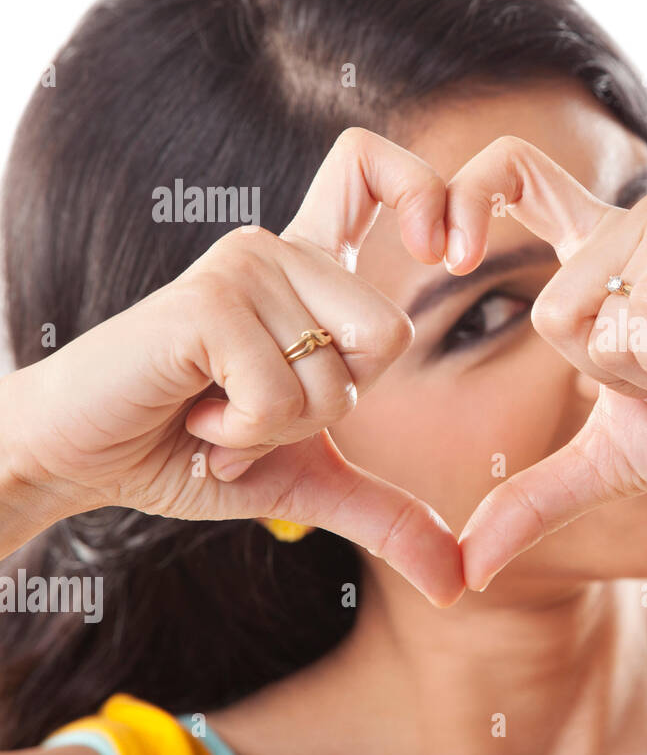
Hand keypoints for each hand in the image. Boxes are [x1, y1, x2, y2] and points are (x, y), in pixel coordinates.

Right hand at [1, 128, 464, 605]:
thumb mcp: (306, 480)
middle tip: (254, 407)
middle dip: (331, 407)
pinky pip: (284, 395)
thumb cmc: (188, 452)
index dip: (427, 190)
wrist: (79, 459)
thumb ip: (386, 513)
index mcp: (309, 269)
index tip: (450, 249)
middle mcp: (281, 250)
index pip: (373, 171)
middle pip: (392, 334)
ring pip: (340, 377)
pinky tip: (194, 411)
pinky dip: (245, 435)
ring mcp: (244, 266)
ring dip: (278, 429)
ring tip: (217, 409)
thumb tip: (458, 582)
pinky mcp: (210, 301)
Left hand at [447, 137, 646, 588]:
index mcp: (602, 250)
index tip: (443, 258)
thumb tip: (465, 569)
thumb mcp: (613, 460)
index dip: (458, 196)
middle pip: (549, 312)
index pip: (511, 171)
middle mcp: (636, 219)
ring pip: (596, 317)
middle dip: (614, 381)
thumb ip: (536, 496)